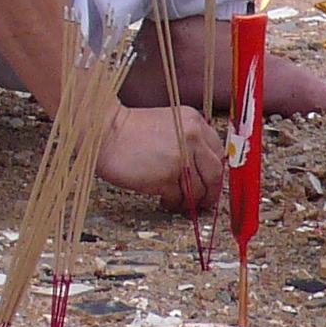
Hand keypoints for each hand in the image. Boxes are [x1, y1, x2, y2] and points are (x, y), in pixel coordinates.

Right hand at [97, 103, 224, 211]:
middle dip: (210, 192)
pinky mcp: (165, 178)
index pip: (219, 152)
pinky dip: (173, 203)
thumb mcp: (170, 124)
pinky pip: (178, 198)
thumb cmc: (131, 130)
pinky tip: (164, 199)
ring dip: (190, 200)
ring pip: (198, 190)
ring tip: (178, 200)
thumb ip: (188, 140)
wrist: (106, 132)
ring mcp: (180, 159)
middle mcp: (192, 139)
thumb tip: (202, 167)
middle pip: (214, 174)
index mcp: (195, 123)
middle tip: (203, 200)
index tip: (211, 181)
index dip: (216, 171)